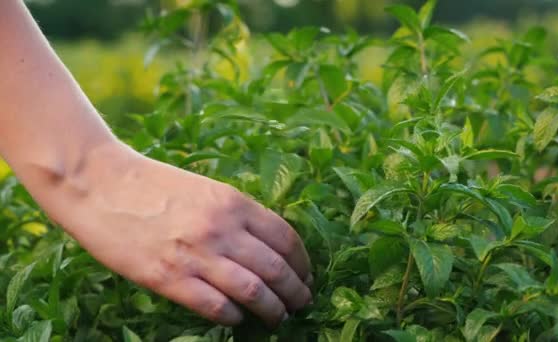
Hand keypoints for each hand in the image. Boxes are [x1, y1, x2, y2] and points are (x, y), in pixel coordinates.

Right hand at [41, 142, 312, 326]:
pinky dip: (234, 317)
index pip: (286, 238)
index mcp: (234, 203)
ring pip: (254, 292)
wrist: (101, 184)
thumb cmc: (155, 184)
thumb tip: (265, 246)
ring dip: (274, 309)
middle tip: (302, 302)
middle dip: (297, 291)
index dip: (302, 263)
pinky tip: (238, 318)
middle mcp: (222, 229)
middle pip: (277, 269)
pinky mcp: (169, 278)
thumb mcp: (206, 189)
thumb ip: (237, 214)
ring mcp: (197, 255)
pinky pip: (216, 306)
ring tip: (279, 317)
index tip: (306, 275)